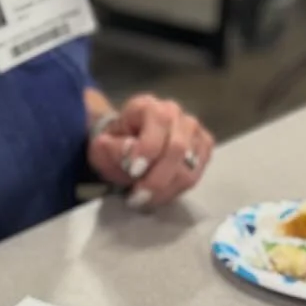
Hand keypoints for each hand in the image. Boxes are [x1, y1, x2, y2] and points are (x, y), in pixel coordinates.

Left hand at [87, 93, 213, 209]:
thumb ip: (113, 148)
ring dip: (165, 189)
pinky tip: (158, 194)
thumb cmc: (114, 145)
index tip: (133, 170)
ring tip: (145, 199)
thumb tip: (128, 149)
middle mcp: (176, 114)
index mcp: (148, 106)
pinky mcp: (203, 149)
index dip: (148, 150)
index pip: (159, 123)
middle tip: (138, 197)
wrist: (126, 148)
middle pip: (178, 148)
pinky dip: (176, 190)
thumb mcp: (102, 146)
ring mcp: (194, 131)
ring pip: (189, 168)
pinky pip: (196, 175)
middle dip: (157, 178)